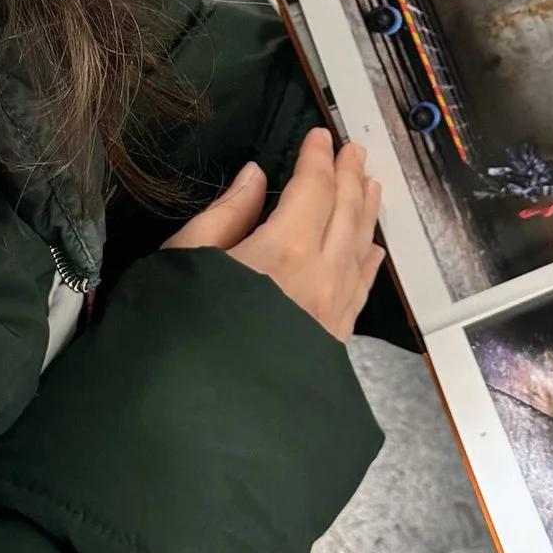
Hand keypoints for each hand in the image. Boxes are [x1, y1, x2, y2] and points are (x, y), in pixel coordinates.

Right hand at [165, 130, 383, 341]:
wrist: (198, 418)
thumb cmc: (179, 333)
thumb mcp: (186, 260)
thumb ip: (227, 214)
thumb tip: (255, 177)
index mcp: (284, 247)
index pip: (312, 189)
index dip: (317, 158)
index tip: (320, 134)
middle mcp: (321, 275)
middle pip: (345, 213)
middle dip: (350, 176)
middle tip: (355, 150)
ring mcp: (333, 310)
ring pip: (360, 248)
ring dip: (366, 211)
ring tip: (371, 185)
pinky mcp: (333, 341)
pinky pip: (362, 290)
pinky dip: (369, 261)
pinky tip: (374, 251)